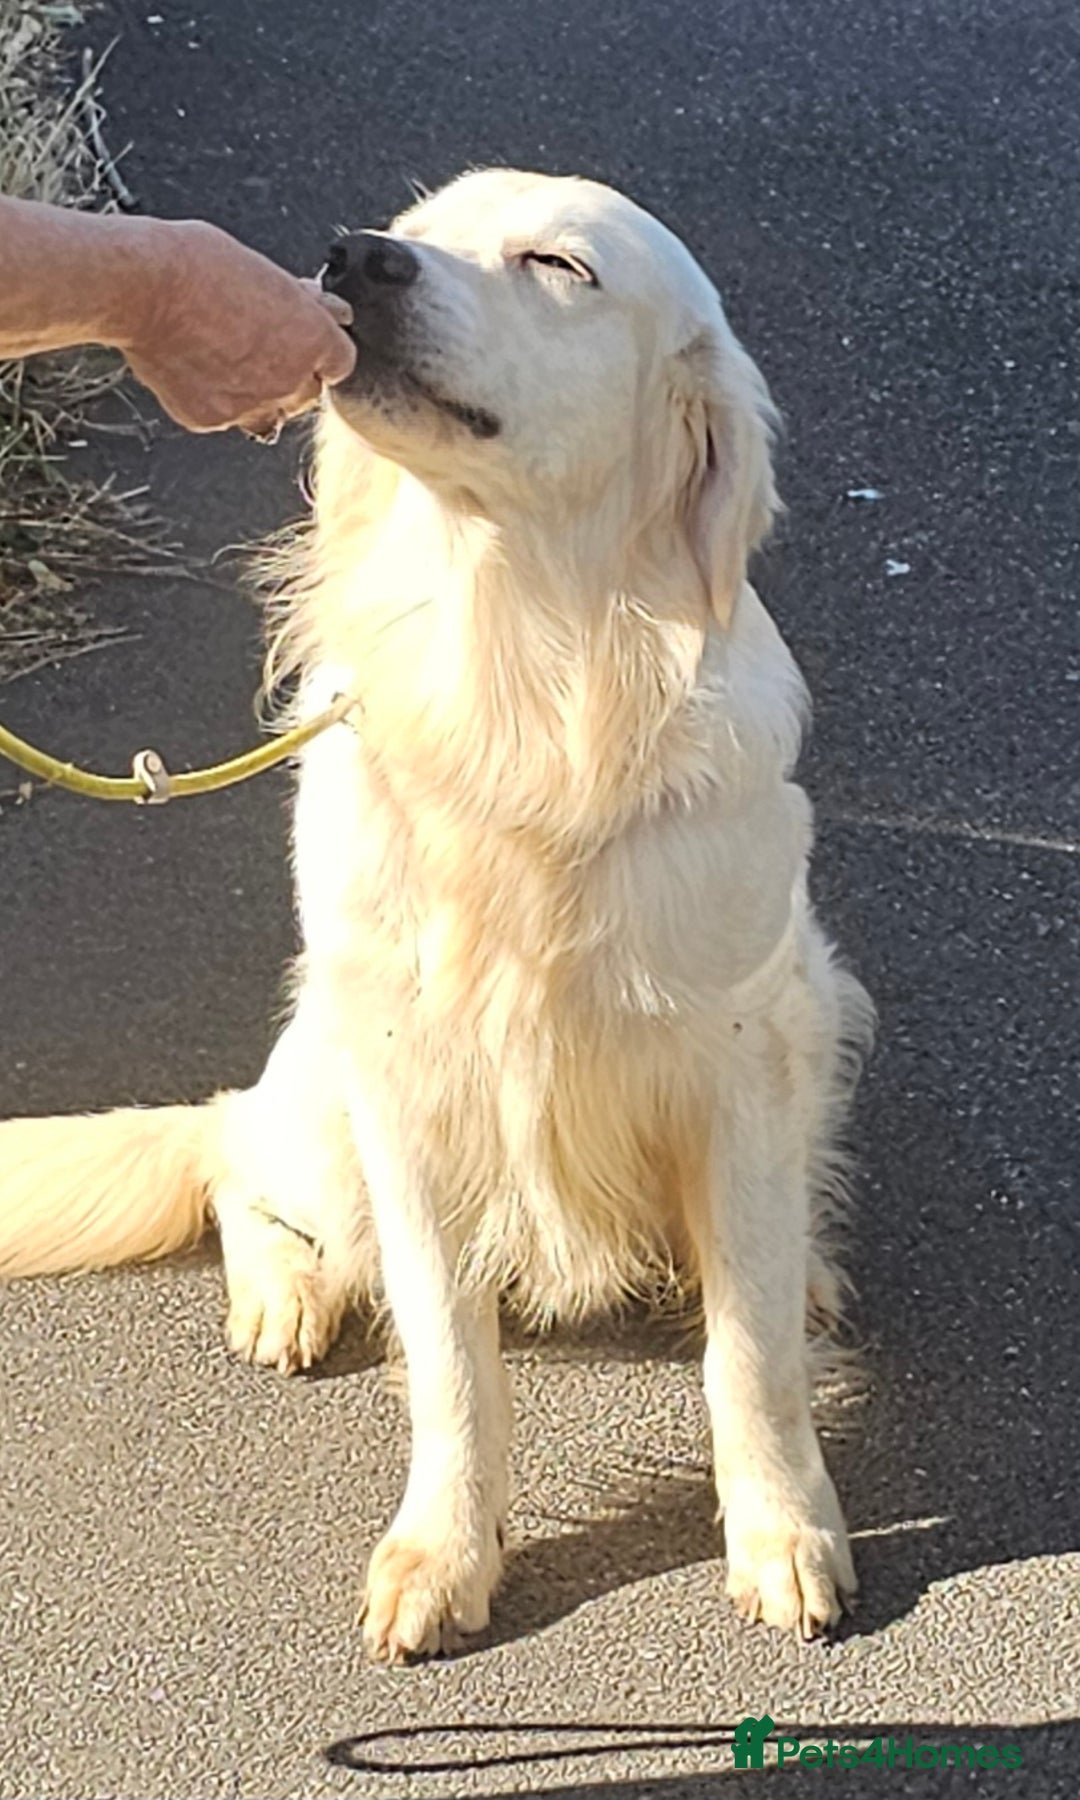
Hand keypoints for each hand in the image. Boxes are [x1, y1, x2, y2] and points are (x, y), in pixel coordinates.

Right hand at [119, 219, 355, 434]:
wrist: (142, 288)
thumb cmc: (196, 265)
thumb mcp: (263, 270)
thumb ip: (296, 300)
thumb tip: (316, 305)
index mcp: (312, 338)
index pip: (341, 361)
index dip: (322, 350)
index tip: (307, 342)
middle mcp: (289, 379)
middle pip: (308, 392)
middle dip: (291, 373)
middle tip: (259, 346)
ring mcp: (251, 405)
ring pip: (269, 411)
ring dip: (258, 391)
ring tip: (225, 354)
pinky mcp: (211, 419)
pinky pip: (225, 417)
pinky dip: (215, 398)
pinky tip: (196, 365)